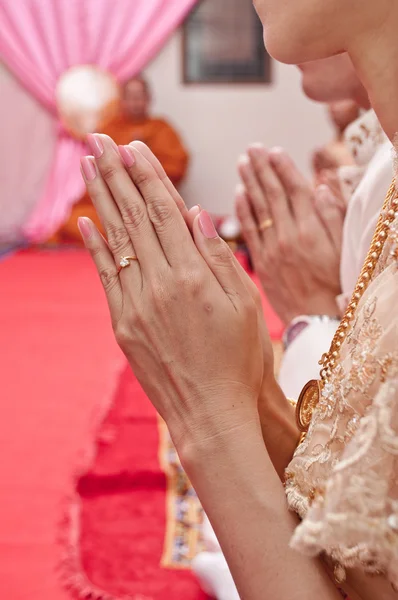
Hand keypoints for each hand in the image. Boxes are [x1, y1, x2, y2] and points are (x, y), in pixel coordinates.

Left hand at [78, 134, 263, 452]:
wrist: (211, 412)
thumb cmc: (239, 360)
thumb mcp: (246, 306)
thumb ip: (219, 257)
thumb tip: (196, 213)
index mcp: (194, 276)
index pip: (164, 212)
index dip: (148, 176)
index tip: (135, 147)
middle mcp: (160, 285)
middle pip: (134, 218)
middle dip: (116, 174)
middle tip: (99, 140)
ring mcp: (137, 305)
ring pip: (116, 241)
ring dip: (101, 200)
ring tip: (89, 167)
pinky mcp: (123, 325)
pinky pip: (106, 277)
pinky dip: (96, 247)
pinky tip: (87, 222)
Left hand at [236, 145, 343, 324]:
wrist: (317, 322)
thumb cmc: (336, 287)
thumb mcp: (343, 250)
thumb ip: (333, 217)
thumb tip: (321, 187)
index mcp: (311, 231)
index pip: (294, 191)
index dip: (283, 168)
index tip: (273, 150)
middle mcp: (288, 237)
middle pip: (273, 195)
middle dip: (262, 169)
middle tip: (252, 148)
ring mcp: (271, 250)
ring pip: (258, 210)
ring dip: (249, 184)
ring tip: (242, 163)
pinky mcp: (260, 264)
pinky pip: (249, 233)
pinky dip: (243, 212)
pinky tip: (238, 195)